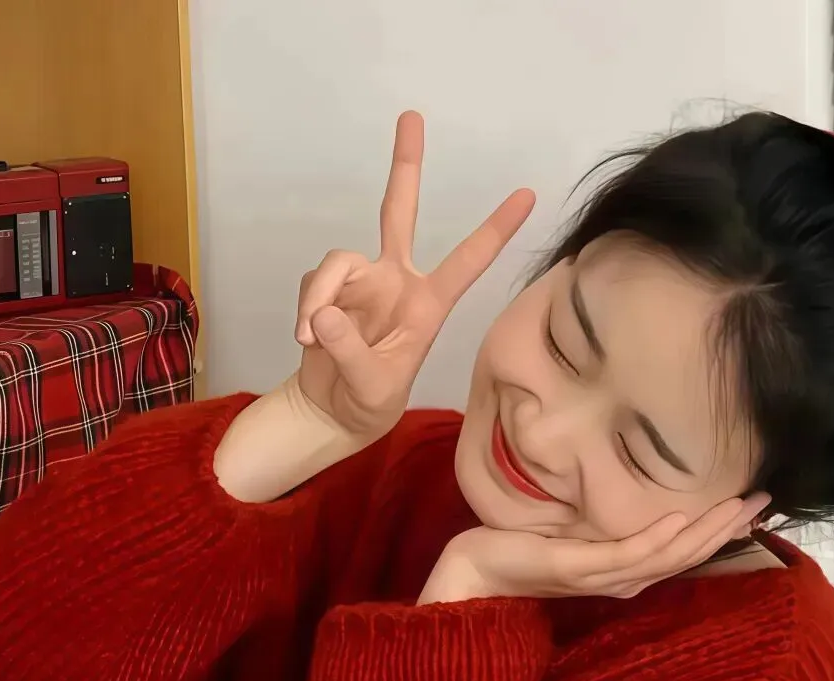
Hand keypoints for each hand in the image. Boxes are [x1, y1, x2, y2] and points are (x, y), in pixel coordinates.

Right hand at [294, 111, 534, 442]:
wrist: (333, 411)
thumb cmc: (369, 402)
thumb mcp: (371, 387)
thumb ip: (350, 352)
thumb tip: (324, 313)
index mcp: (428, 305)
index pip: (467, 262)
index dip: (495, 230)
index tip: (528, 195)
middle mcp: (397, 281)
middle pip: (398, 211)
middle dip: (405, 165)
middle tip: (413, 116)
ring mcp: (361, 282)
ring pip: (337, 259)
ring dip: (319, 296)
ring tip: (310, 337)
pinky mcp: (328, 288)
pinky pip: (312, 283)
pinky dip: (305, 309)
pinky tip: (307, 339)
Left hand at [419, 494, 772, 603]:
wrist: (474, 571)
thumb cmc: (519, 551)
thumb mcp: (571, 534)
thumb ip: (603, 528)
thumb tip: (632, 501)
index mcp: (622, 572)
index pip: (683, 551)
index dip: (719, 530)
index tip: (752, 505)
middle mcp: (620, 579)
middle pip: (687, 554)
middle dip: (727, 527)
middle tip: (765, 499)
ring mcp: (601, 576)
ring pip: (667, 554)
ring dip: (706, 530)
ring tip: (740, 505)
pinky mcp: (577, 567)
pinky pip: (625, 554)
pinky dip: (655, 539)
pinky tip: (678, 519)